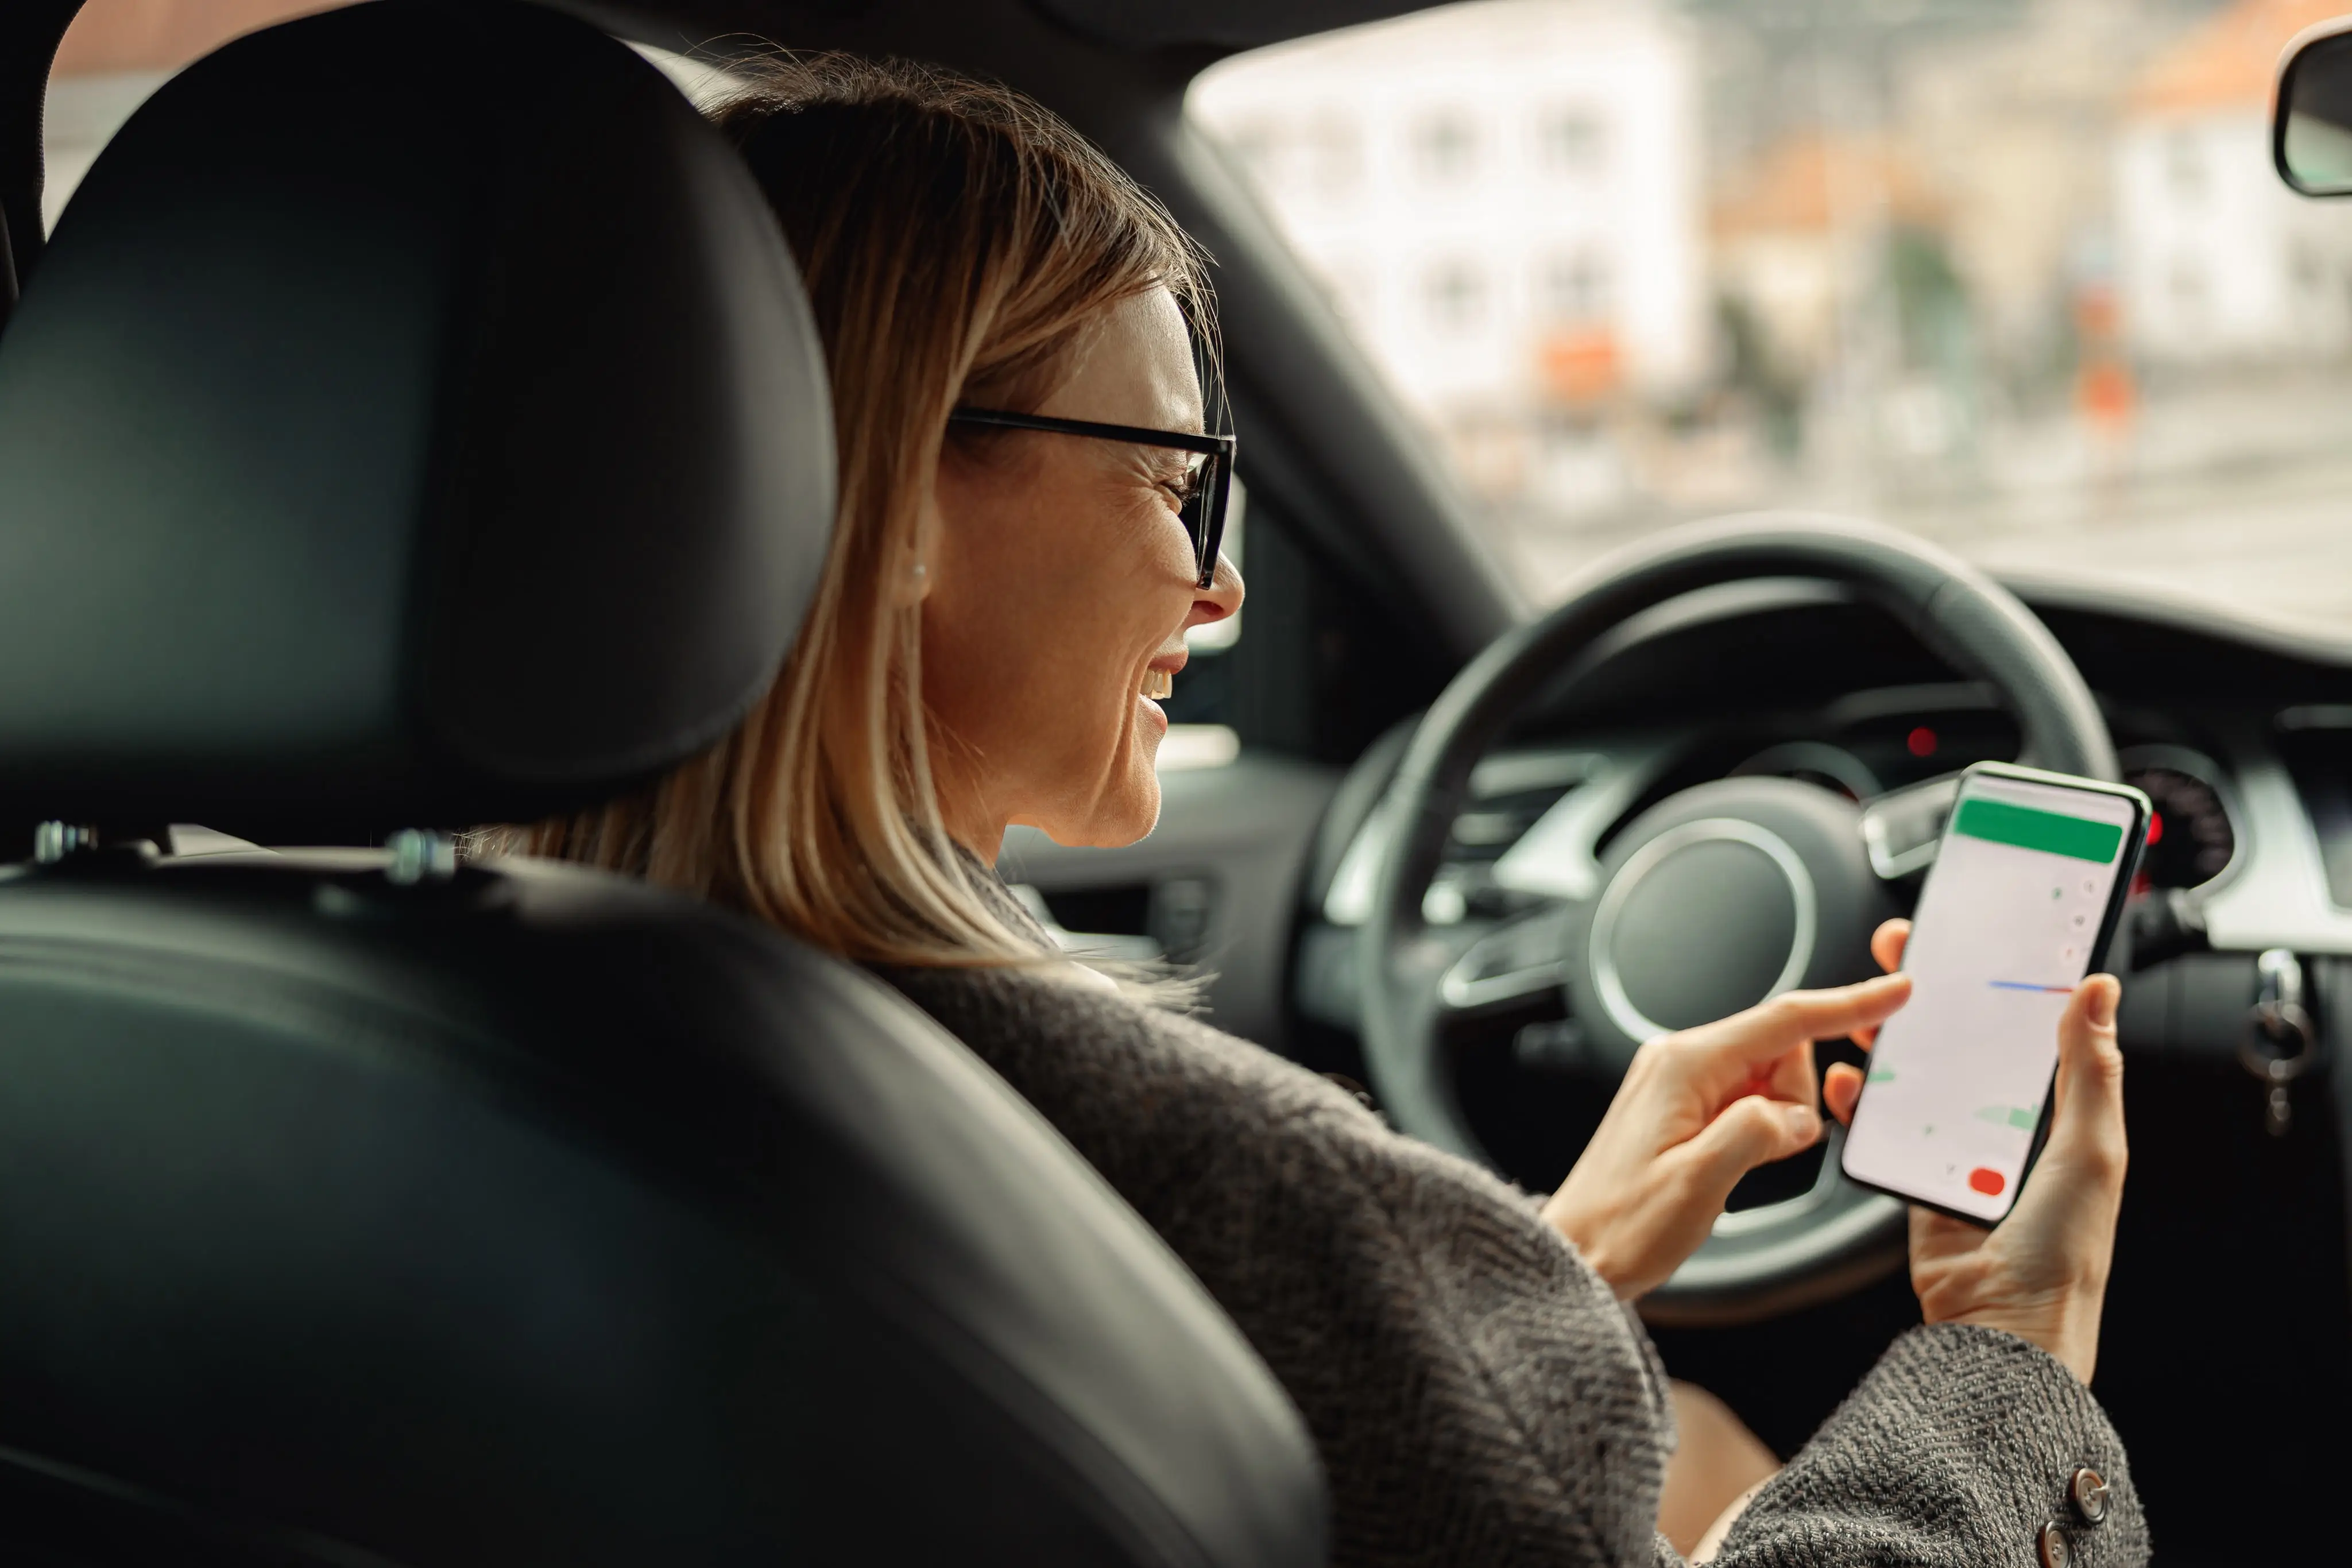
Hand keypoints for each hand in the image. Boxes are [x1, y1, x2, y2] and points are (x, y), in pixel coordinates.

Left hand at [1542, 973, 1912, 1298]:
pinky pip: (1745, 1102)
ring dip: (1773, 1122)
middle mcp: (1679, 1061)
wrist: (1578, 1253)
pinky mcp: (1682, 1107)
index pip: (1784, 1021)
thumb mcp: (1699, 1182)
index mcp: (1684, 1065)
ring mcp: (1679, 1082)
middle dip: (1792, 1100)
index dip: (1847, 1005)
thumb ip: (1757, 1134)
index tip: (1895, 991)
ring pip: (1768, 1080)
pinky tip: (1729, 1162)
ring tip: (1730, 1165)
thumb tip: (1796, 1116)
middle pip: (1780, 1052)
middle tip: (1760, 1152)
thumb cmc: (1623, 1223)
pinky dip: (1757, 1130)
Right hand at [1824, 919, 2126, 1383]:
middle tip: (1903, 951)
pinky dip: (1858, 1102)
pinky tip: (1847, 1079)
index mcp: (2057, 1116)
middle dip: (1932, 995)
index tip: (1975, 937)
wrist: (2004, 1331)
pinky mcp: (1914, 1179)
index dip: (2001, 981)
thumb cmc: (2061, 1253)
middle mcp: (2005, 1129)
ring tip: (1868, 1005)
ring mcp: (1956, 1153)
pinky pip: (1881, 1128)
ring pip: (1917, 1078)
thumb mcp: (2091, 1150)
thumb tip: (2098, 993)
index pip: (2028, 1028)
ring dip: (1892, 1040)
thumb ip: (2088, 1070)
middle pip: (1962, 1043)